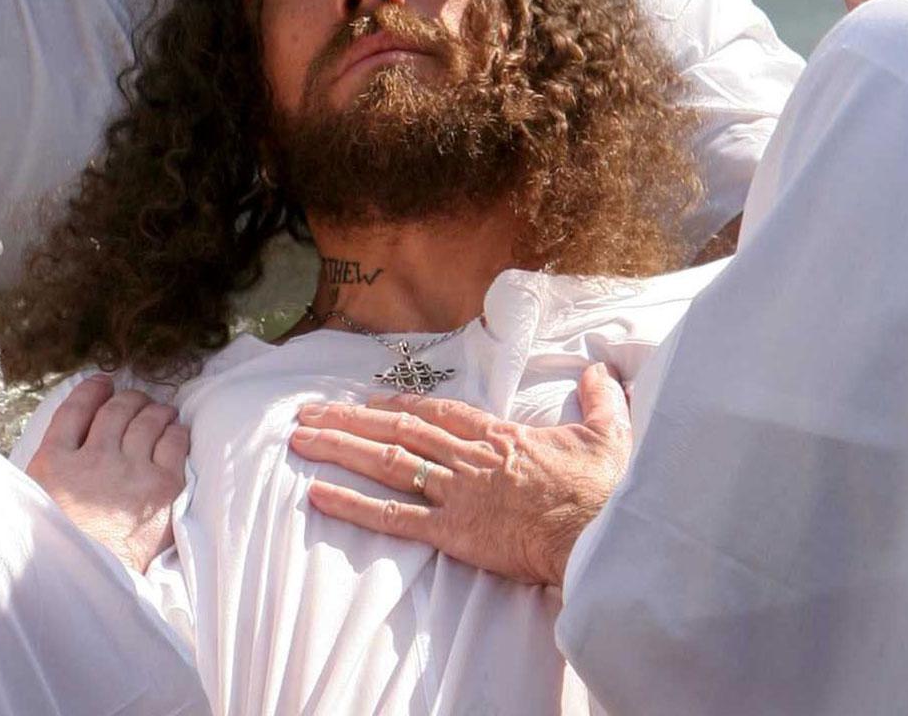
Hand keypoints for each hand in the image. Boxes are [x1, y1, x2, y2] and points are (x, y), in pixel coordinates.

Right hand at [26, 375, 189, 573]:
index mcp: (54, 463)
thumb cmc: (61, 552)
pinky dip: (175, 431)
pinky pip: (173, 442)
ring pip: (147, 420)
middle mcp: (94, 458)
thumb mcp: (36, 505)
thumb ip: (48, 472)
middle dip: (128, 399)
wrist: (92, 588)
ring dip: (155, 411)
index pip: (75, 408)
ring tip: (160, 411)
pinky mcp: (162, 487)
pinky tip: (175, 431)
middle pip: (116, 410)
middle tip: (136, 400)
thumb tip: (62, 446)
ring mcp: (130, 471)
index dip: (92, 390)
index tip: (103, 383)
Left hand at [289, 360, 630, 586]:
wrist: (601, 535)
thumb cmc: (604, 491)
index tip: (365, 402)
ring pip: (386, 462)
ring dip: (340, 448)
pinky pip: (393, 517)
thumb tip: (600, 373)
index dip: (396, 406)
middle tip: (307, 414)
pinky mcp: (453, 531)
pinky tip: (318, 494)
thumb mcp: (607, 436)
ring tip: (300, 440)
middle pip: (397, 431)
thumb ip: (600, 401)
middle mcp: (467, 458)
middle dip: (349, 421)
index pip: (437, 414)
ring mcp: (456, 493)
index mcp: (498, 436)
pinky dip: (352, 504)